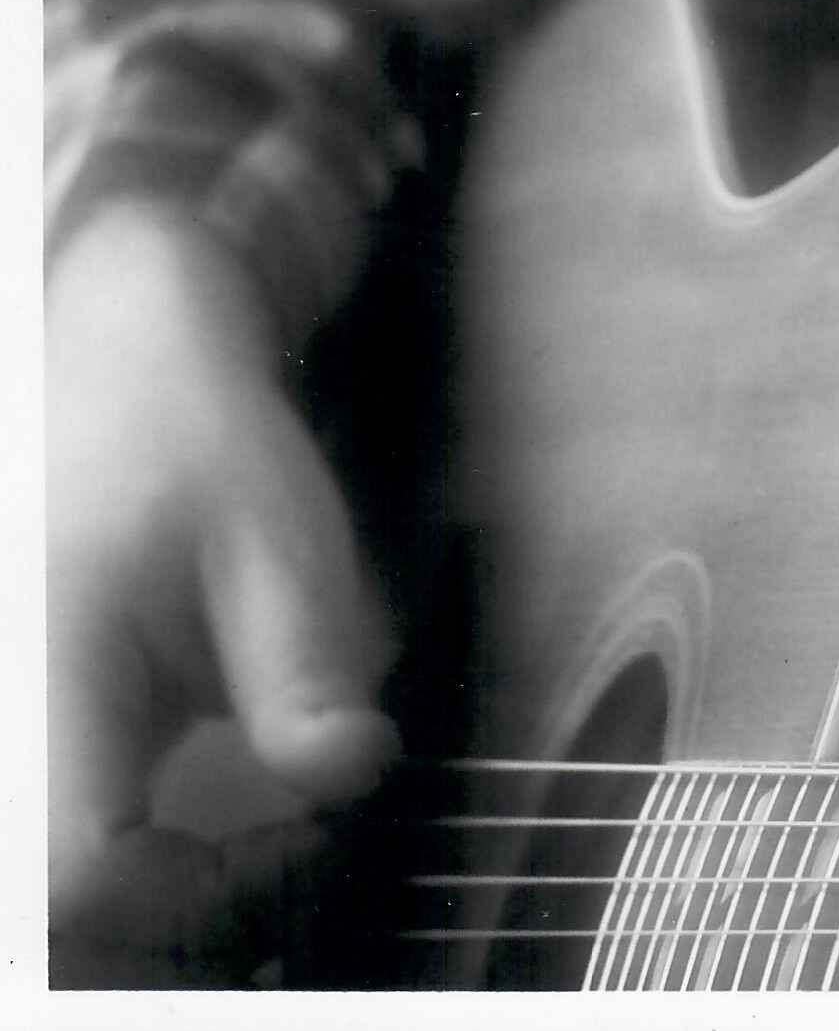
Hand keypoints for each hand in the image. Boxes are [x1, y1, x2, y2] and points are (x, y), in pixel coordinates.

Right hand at [47, 202, 399, 984]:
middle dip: (159, 939)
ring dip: (135, 924)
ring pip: (42, 900)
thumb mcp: (275, 532)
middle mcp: (5, 715)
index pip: (75, 873)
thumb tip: (350, 773)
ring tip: (245, 875)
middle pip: (44, 919)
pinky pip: (53, 849)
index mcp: (42, 669)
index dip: (193, 895)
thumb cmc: (191, 432)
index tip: (298, 843)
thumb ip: (302, 665)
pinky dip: (118, 882)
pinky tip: (197, 862)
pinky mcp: (29, 737)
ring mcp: (12, 728)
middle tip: (273, 881)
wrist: (119, 354)